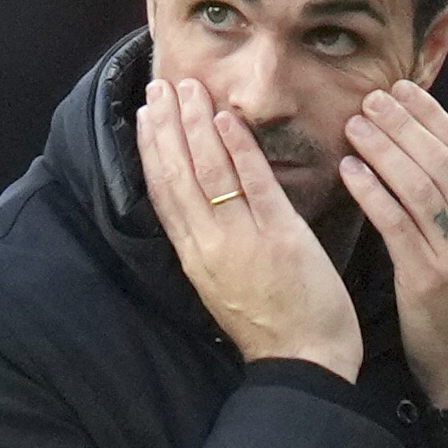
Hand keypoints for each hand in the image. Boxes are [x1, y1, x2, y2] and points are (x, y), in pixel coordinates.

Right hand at [136, 78, 362, 379]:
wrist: (303, 361)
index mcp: (194, 256)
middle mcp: (208, 245)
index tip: (144, 114)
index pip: (162, 192)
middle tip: (161, 86)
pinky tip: (228, 119)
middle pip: (178, 175)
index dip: (150, 150)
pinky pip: (254, 184)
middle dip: (167, 126)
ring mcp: (242, 240)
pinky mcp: (280, 237)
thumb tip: (201, 208)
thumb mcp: (225, 284)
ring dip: (197, 125)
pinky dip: (240, 149)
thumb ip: (211, 245)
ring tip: (189, 89)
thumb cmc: (270, 326)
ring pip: (209, 172)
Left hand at [340, 81, 447, 407]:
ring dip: (382, 149)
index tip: (400, 90)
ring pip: (417, 184)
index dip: (430, 114)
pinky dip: (371, 191)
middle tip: (370, 100)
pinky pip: (395, 222)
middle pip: (440, 158)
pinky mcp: (428, 277)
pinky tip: (349, 171)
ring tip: (354, 126)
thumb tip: (429, 143)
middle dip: (402, 124)